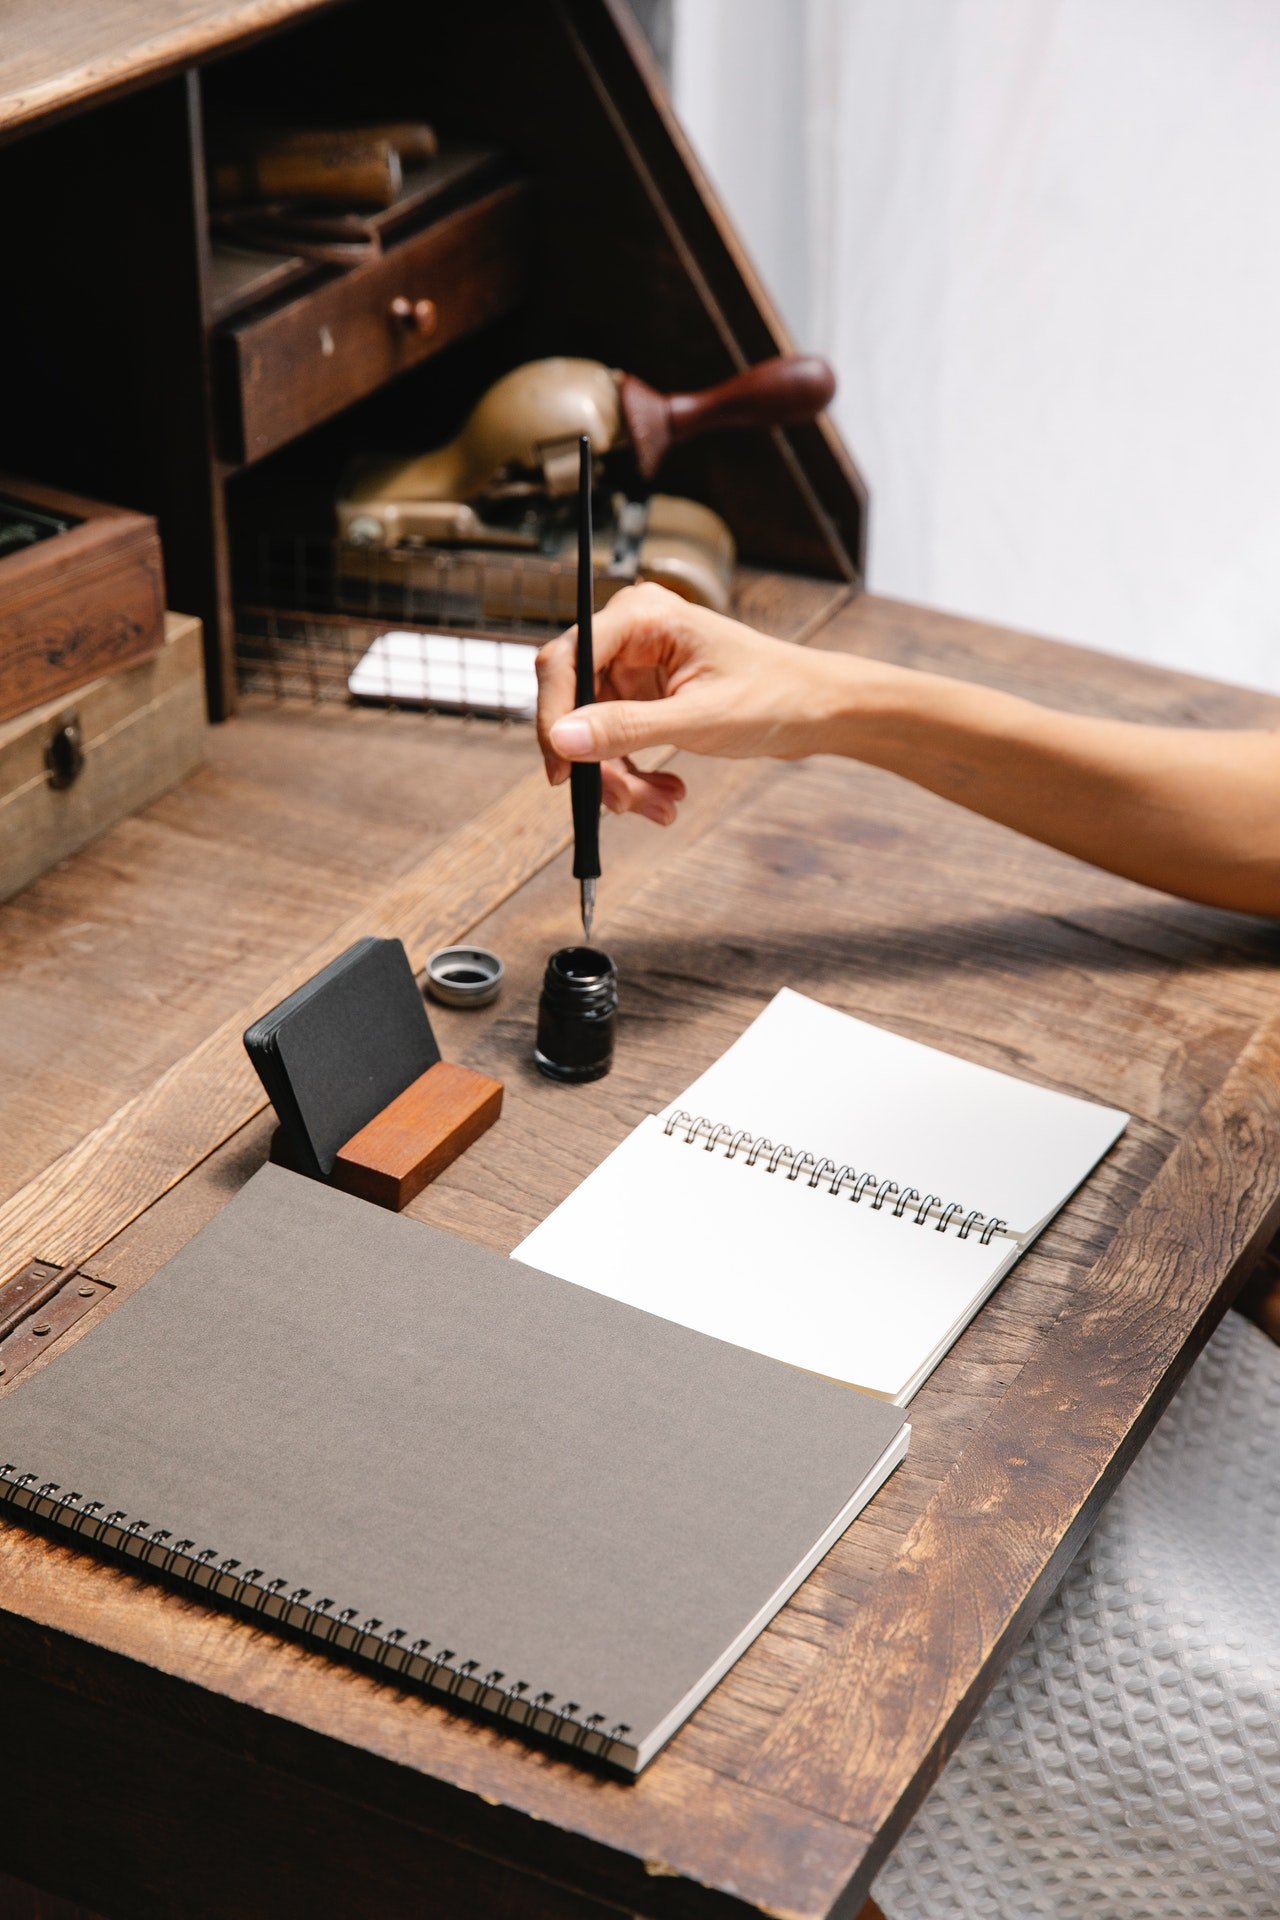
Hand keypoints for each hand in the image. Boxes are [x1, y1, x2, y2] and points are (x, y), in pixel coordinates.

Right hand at [535, 583, 844, 822]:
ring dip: (619, 777)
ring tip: (660, 807)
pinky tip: (666, 795)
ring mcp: (637, 665)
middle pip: (576, 700)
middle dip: (596, 760)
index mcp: (642, 616)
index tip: (562, 773)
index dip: (554, 717)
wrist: (817, 709)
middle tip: (622, 803)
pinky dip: (634, 773)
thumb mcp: (698, 719)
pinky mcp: (646, 694)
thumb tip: (563, 740)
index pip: (567, 659)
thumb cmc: (774, 696)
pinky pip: (616, 740)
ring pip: (593, 729)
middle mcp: (632, 633)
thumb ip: (626, 728)